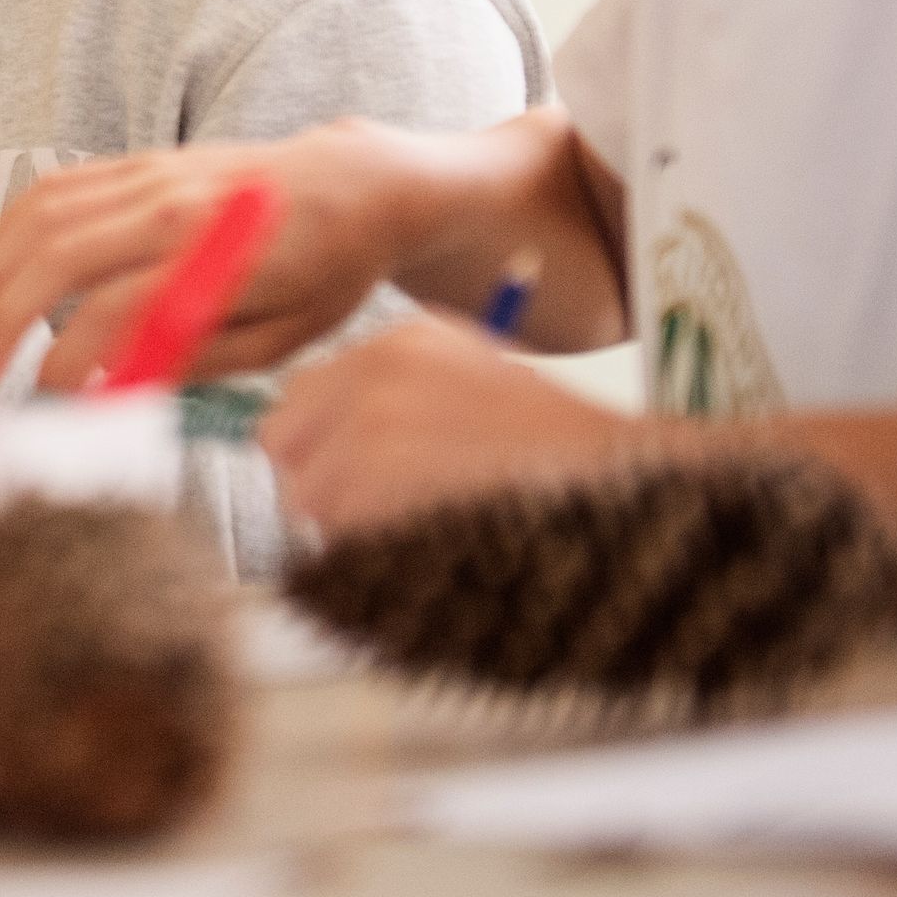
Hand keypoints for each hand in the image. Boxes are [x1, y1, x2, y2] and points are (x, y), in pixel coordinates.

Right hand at [0, 122, 423, 389]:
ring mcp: (152, 173)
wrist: (358, 184)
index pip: (116, 311)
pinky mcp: (141, 160)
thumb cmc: (329, 270)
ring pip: (42, 213)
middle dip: (6, 318)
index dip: (70, 363)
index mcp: (216, 257)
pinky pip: (56, 185)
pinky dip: (12, 228)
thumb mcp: (285, 338)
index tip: (50, 405)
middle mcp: (174, 204)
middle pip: (59, 254)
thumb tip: (120, 387)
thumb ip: (201, 359)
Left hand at [260, 313, 631, 533]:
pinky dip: (363, 553)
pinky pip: (329, 534)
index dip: (320, 445)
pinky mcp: (370, 482)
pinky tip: (420, 543)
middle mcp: (374, 372)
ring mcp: (368, 426)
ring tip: (415, 528)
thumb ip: (398, 396)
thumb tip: (329, 441)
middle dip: (313, 482)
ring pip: (302, 496)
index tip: (349, 474)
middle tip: (369, 513)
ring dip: (344, 526)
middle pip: (281, 441)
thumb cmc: (558, 454)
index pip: (300, 396)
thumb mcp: (477, 383)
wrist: (615, 483)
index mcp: (401, 343)